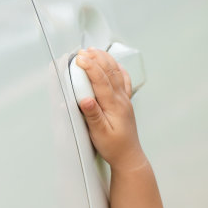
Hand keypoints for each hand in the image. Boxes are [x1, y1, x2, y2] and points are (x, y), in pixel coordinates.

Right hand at [74, 47, 144, 171]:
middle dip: (95, 58)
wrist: (129, 157)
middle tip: (82, 51)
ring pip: (117, 72)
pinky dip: (118, 68)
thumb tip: (85, 99)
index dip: (90, 66)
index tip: (79, 58)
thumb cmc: (114, 148)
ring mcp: (125, 100)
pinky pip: (124, 80)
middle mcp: (121, 99)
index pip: (101, 79)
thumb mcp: (100, 134)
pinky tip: (114, 63)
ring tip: (94, 50)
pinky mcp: (126, 103)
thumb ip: (92, 115)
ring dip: (105, 59)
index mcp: (114, 105)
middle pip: (109, 71)